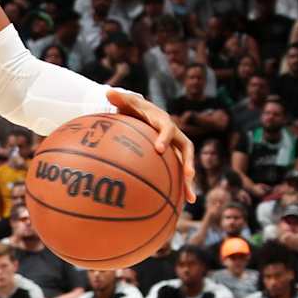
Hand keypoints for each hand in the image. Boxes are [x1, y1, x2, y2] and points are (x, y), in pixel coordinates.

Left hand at [104, 90, 192, 204]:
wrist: (144, 113)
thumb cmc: (133, 109)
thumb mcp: (126, 103)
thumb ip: (119, 99)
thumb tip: (107, 91)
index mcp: (163, 121)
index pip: (167, 128)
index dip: (165, 138)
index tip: (160, 149)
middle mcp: (174, 135)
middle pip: (186, 148)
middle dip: (188, 162)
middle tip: (188, 175)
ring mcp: (175, 147)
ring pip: (186, 164)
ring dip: (188, 181)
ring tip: (190, 199)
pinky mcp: (173, 158)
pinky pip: (177, 173)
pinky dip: (178, 188)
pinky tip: (176, 206)